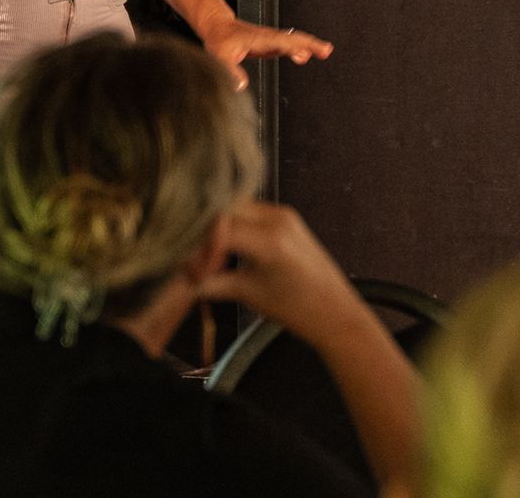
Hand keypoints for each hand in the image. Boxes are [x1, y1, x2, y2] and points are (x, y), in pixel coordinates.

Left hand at [195, 14, 331, 90]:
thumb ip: (231, 72)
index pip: (279, 42)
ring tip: (325, 51)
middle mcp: (268, 37)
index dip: (293, 47)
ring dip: (309, 45)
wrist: (218, 27)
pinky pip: (288, 45)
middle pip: (293, 38)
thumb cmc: (219, 40)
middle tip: (326, 50)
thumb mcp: (220, 57)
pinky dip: (299, 48)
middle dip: (310, 43)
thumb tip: (241, 87)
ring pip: (293, 40)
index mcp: (258, 38)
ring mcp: (270, 39)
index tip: (304, 53)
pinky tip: (305, 56)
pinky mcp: (270, 43)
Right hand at [197, 200, 374, 351]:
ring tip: (212, 256)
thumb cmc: (299, 309)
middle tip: (197, 259)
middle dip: (205, 232)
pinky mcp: (286, 218)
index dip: (199, 247)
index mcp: (269, 239)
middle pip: (225, 210)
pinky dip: (235, 225)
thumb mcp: (248, 295)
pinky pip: (251, 211)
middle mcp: (277, 219)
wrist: (334, 312)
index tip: (193, 268)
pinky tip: (228, 247)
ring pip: (236, 207)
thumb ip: (211, 284)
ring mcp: (283, 215)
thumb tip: (185, 280)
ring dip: (219, 227)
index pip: (218, 226)